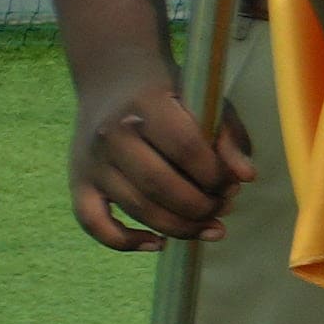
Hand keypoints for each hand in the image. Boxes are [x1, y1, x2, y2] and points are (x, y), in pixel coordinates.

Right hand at [67, 52, 248, 250]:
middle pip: (160, 185)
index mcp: (145, 105)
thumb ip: (229, 136)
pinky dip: (124, 242)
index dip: (216, 176)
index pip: (187, 150)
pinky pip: (93, 223)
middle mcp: (110, 134)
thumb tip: (246, 177)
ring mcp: (91, 161)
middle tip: (223, 209)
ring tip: (207, 226)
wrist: (112, 80)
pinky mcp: (78, 182)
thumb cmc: (169, 93)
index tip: (233, 185)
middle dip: (201, 207)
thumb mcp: (205, 100)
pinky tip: (157, 243)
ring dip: (178, 227)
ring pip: (136, 208)